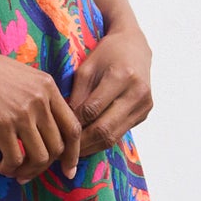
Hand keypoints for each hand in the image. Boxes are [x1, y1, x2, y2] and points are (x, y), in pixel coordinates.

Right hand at [0, 33, 84, 181]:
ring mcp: (22, 112)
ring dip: (29, 171)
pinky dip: (10, 169)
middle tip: (29, 174)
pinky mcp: (0, 125)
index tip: (67, 169)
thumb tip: (43, 127)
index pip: (73, 126)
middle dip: (46, 167)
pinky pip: (15, 159)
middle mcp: (40, 99)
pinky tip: (1, 167)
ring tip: (15, 172)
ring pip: (41, 157)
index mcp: (47, 85)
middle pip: (58, 146)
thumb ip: (36, 96)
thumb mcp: (18, 75)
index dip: (73, 153)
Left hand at [71, 26, 153, 156]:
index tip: (56, 135)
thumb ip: (76, 96)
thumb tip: (63, 126)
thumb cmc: (106, 54)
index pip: (92, 110)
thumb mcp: (86, 69)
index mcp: (122, 76)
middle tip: (61, 153)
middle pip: (105, 129)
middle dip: (81, 144)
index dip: (73, 126)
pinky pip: (120, 134)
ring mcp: (144, 105)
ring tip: (71, 154)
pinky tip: (86, 144)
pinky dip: (101, 141)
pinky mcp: (144, 114)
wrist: (135, 47)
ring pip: (113, 137)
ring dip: (90, 148)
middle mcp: (137, 93)